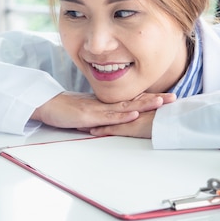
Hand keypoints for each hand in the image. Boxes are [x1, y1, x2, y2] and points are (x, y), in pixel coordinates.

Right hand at [31, 91, 174, 135]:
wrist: (46, 105)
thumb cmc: (65, 109)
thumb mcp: (87, 114)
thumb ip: (102, 117)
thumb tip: (114, 123)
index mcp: (106, 103)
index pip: (131, 100)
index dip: (148, 98)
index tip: (165, 97)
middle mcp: (104, 103)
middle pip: (133, 100)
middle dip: (154, 99)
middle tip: (173, 98)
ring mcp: (97, 108)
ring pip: (124, 106)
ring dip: (143, 104)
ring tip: (160, 103)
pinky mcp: (88, 115)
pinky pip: (108, 116)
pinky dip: (122, 116)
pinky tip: (134, 115)